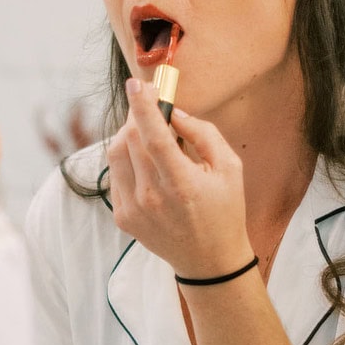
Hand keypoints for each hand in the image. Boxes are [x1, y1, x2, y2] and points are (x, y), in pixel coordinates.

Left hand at [106, 79, 250, 277]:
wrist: (209, 261)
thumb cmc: (225, 210)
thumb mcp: (228, 168)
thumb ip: (202, 133)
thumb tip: (173, 112)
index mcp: (181, 184)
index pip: (153, 137)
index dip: (142, 107)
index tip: (136, 84)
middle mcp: (152, 198)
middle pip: (130, 140)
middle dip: (137, 115)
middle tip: (149, 102)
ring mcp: (133, 209)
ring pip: (116, 154)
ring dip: (128, 134)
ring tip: (148, 132)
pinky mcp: (122, 217)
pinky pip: (116, 174)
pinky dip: (126, 158)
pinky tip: (145, 160)